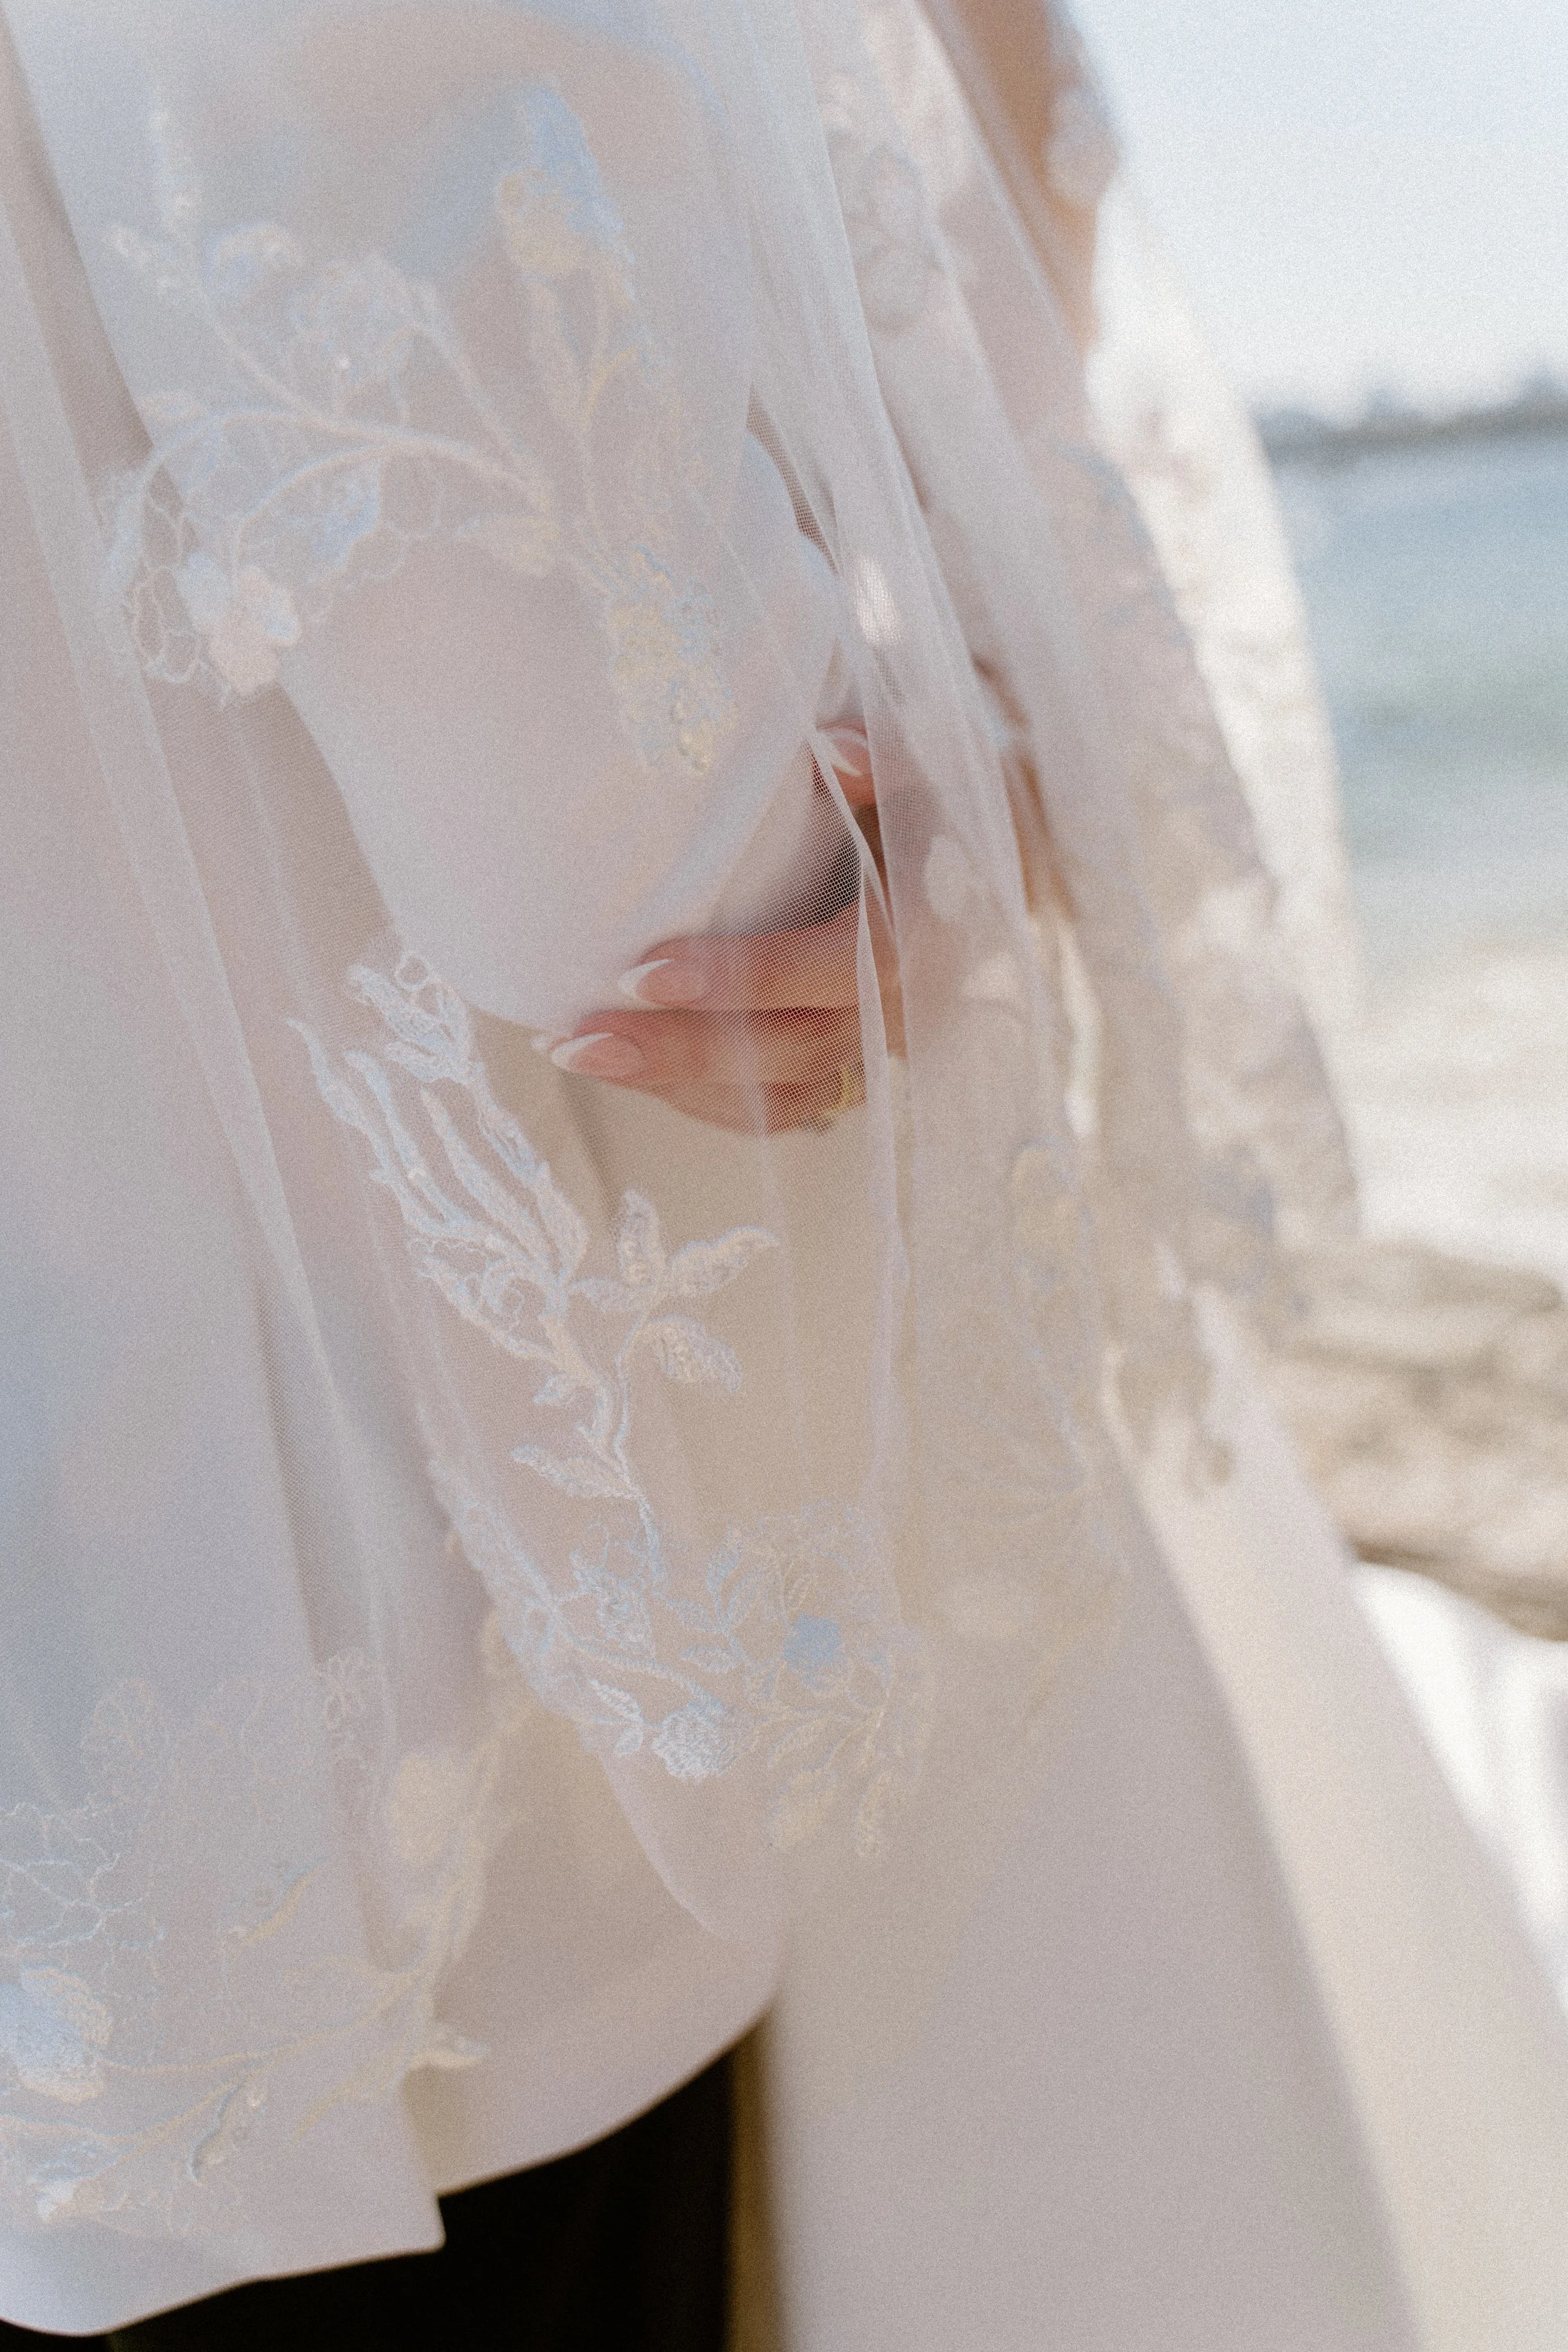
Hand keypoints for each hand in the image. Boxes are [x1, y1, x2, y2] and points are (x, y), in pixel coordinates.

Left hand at [531, 731, 899, 1133]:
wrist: (987, 864)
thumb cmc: (937, 804)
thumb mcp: (932, 765)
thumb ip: (890, 755)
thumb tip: (832, 748)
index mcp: (925, 932)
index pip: (842, 969)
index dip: (751, 978)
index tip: (646, 969)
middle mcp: (902, 1008)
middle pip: (792, 1047)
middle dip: (682, 1049)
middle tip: (581, 1038)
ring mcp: (874, 1048)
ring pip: (777, 1094)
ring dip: (675, 1082)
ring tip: (578, 1054)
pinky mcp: (848, 1067)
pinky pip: (775, 1107)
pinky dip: (701, 1096)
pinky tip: (630, 1069)